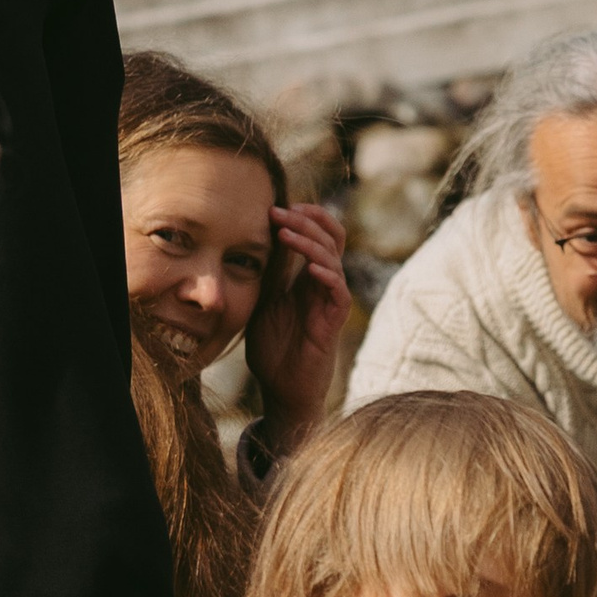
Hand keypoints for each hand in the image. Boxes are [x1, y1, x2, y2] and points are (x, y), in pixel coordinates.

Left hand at [244, 198, 350, 443]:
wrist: (282, 389)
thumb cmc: (274, 350)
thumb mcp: (264, 302)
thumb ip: (269, 275)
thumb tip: (258, 240)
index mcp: (307, 278)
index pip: (320, 235)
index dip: (306, 216)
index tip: (278, 207)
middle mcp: (323, 285)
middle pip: (330, 239)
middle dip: (307, 220)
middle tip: (279, 211)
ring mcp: (330, 302)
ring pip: (333, 260)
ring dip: (310, 242)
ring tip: (286, 232)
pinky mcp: (332, 323)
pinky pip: (338, 292)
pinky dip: (328, 275)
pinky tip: (310, 267)